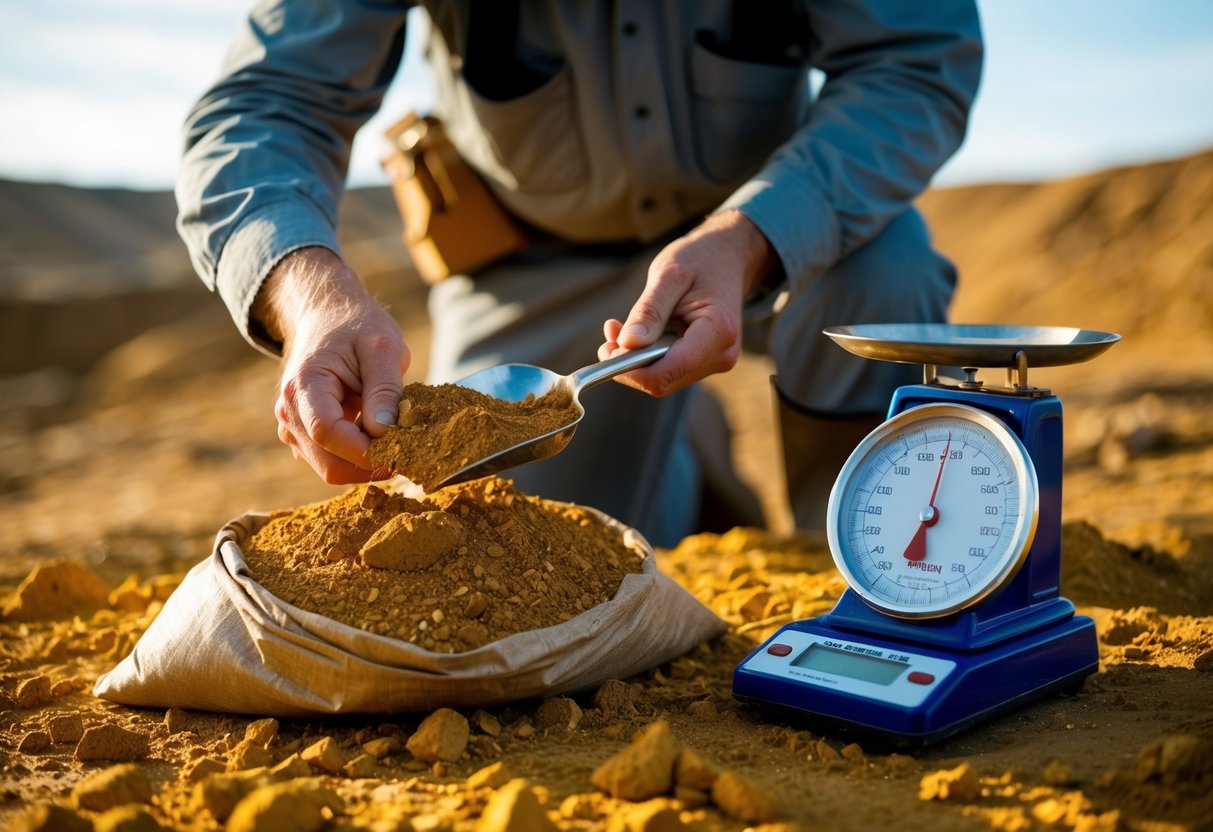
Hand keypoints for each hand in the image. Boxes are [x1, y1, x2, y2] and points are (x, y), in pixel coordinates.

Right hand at [253, 247, 409, 482]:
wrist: (329, 316)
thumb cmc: (358, 326)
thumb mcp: (383, 347)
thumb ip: (384, 389)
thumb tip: (384, 431)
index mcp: (304, 385)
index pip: (328, 433)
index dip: (365, 450)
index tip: (401, 449)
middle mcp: (289, 411)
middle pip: (328, 462)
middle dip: (369, 463)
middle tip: (407, 450)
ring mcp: (293, 426)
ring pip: (331, 467)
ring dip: (365, 462)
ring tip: (394, 437)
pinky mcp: (304, 435)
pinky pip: (332, 460)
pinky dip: (358, 456)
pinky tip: (377, 435)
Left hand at [598, 210, 776, 395]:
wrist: (728, 257)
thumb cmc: (701, 259)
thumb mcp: (669, 275)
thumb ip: (649, 311)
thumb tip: (627, 344)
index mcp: (717, 332)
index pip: (668, 372)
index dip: (632, 370)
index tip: (607, 349)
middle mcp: (720, 355)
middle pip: (663, 380)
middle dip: (629, 363)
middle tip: (610, 332)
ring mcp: (714, 361)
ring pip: (663, 378)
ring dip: (635, 359)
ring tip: (620, 328)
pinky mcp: (703, 361)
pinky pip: (668, 369)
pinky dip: (646, 356)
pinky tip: (637, 332)